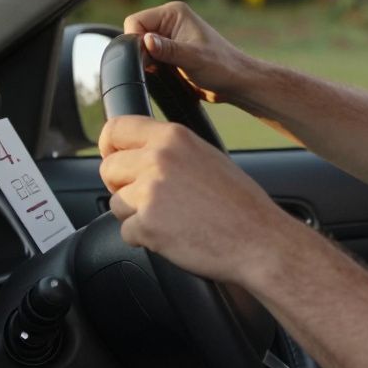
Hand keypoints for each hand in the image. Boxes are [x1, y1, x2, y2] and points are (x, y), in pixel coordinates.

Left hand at [98, 115, 291, 284]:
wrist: (259, 239)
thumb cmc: (240, 204)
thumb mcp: (207, 157)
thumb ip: (171, 150)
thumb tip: (138, 154)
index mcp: (174, 136)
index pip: (116, 128)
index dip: (109, 146)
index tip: (114, 158)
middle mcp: (159, 158)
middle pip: (108, 168)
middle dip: (121, 186)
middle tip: (149, 199)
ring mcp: (150, 192)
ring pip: (115, 203)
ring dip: (135, 214)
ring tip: (171, 218)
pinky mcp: (147, 224)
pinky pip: (126, 232)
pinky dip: (145, 238)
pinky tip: (174, 235)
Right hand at [123, 1, 258, 101]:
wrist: (235, 82)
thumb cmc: (221, 67)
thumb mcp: (193, 58)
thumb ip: (167, 49)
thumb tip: (145, 40)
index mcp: (174, 13)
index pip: (136, 21)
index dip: (136, 40)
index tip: (148, 57)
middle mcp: (169, 21)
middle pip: (136, 33)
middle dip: (141, 52)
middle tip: (159, 66)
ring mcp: (169, 36)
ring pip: (140, 47)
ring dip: (147, 60)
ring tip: (167, 70)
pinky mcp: (169, 51)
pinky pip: (148, 56)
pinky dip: (151, 66)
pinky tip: (166, 73)